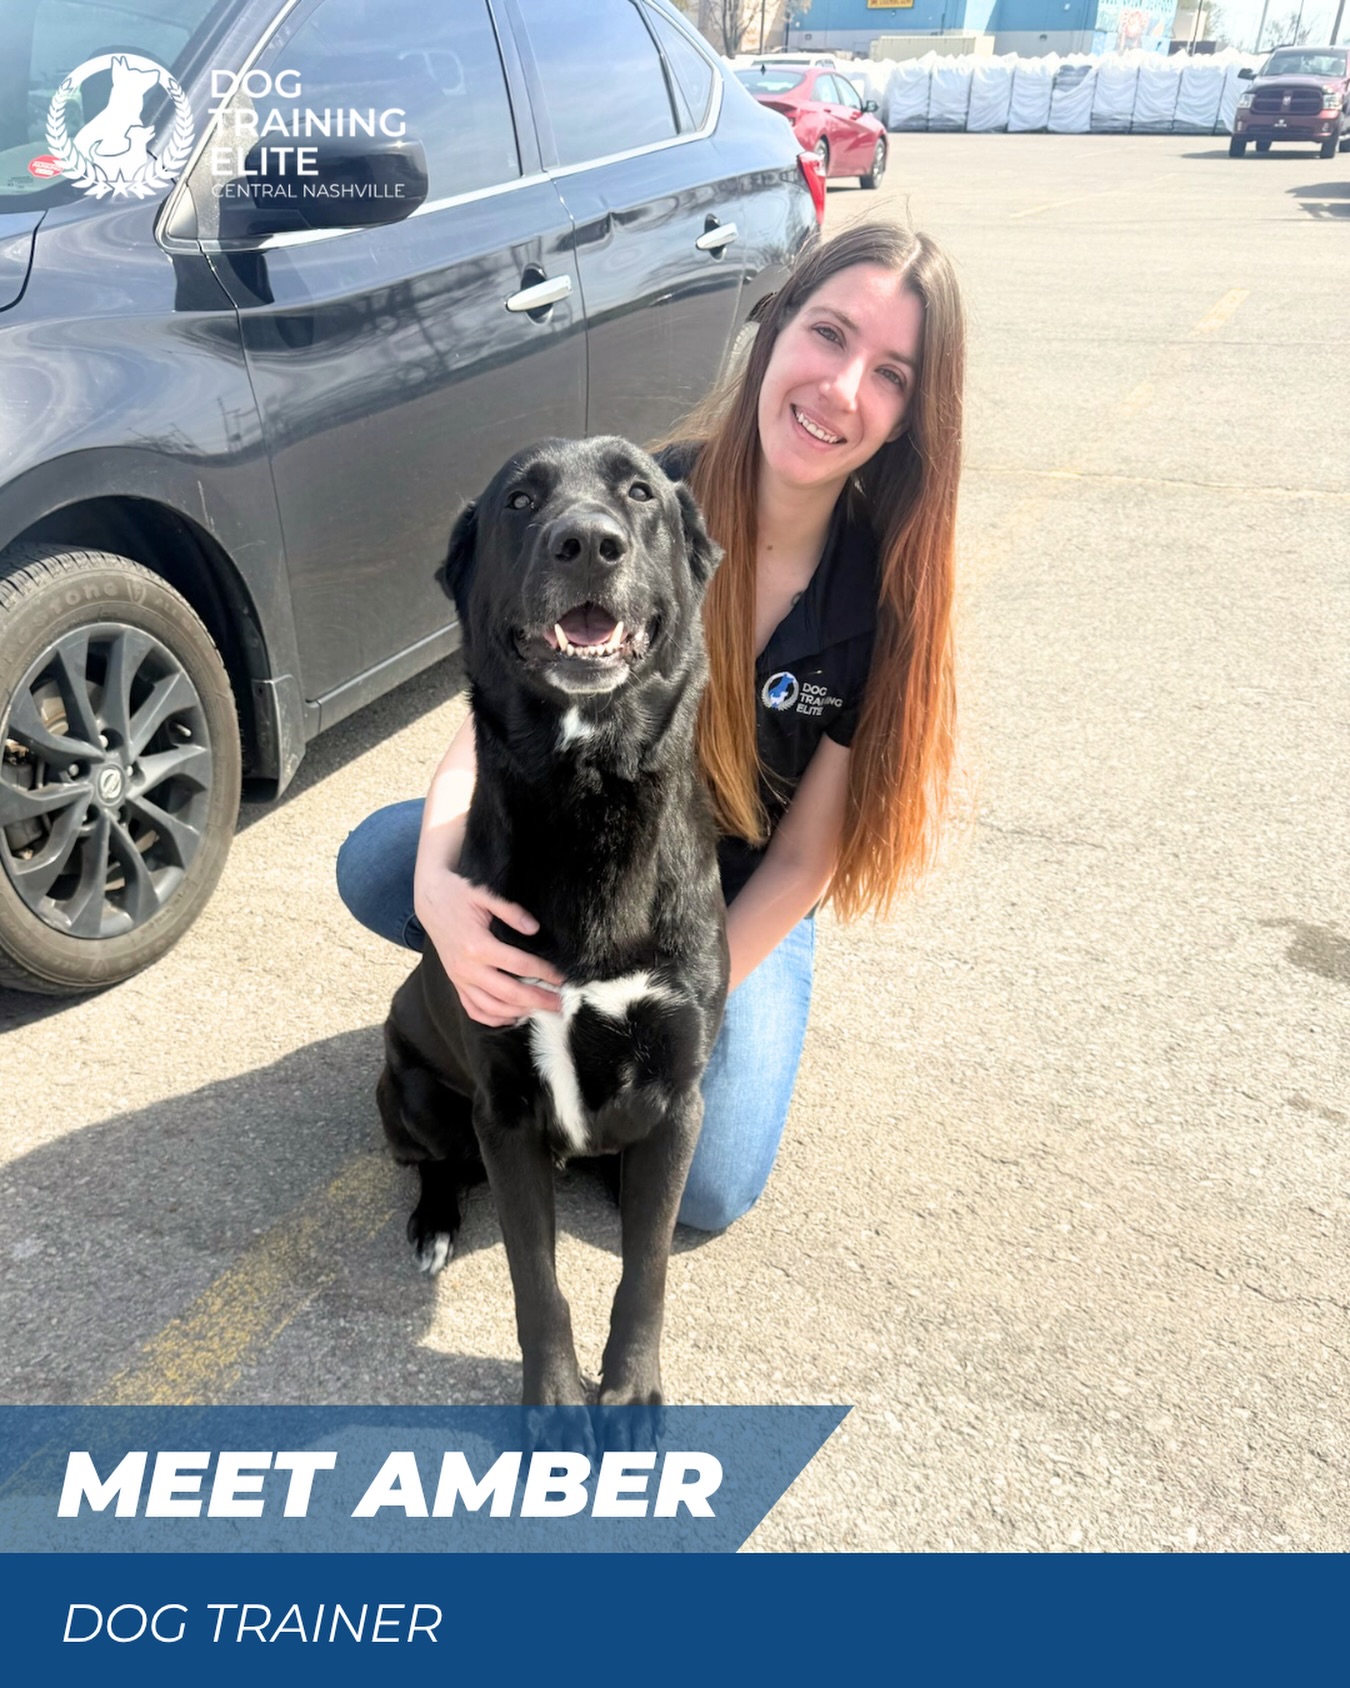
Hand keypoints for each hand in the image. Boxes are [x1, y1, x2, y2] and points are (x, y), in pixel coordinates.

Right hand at [414, 863, 563, 1026]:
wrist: (430, 898)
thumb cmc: (458, 893)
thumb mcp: (484, 893)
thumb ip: (510, 911)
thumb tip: (534, 929)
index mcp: (477, 945)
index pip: (519, 965)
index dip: (544, 973)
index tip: (561, 978)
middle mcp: (467, 967)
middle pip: (509, 993)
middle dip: (538, 1000)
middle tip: (560, 1005)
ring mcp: (459, 978)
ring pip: (491, 1007)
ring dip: (519, 1012)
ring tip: (541, 1011)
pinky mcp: (455, 982)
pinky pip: (473, 1009)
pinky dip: (492, 1018)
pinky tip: (511, 1017)